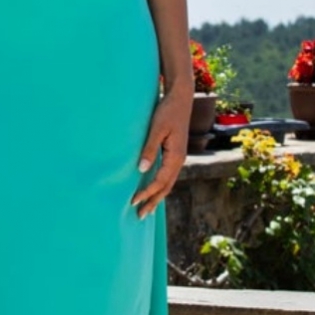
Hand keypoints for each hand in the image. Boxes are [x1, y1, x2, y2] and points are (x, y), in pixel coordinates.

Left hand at [131, 85, 192, 218]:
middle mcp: (179, 160)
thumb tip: (141, 170)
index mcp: (176, 156)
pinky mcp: (174, 153)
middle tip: (140, 216)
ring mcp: (178, 157)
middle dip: (153, 202)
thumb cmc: (167, 111)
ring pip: (168, 183)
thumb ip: (149, 149)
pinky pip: (167, 175)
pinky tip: (153, 189)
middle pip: (166, 187)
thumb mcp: (157, 129)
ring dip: (157, 196)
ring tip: (146, 208)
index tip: (133, 202)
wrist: (180, 98)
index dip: (146, 193)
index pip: (160, 181)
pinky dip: (160, 186)